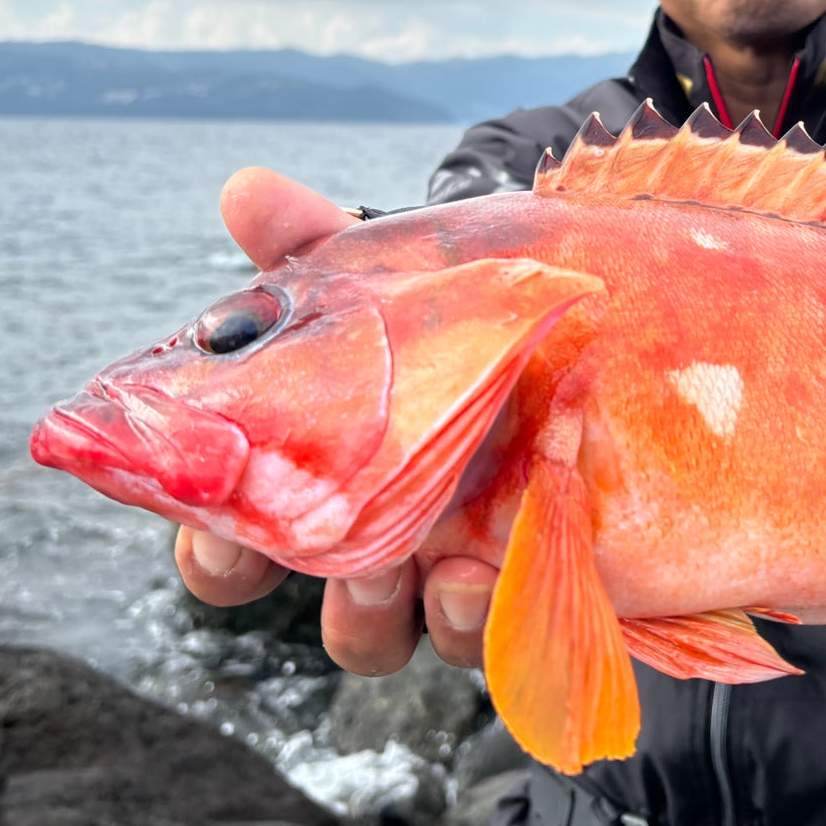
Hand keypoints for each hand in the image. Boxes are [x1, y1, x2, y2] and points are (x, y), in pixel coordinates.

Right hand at [171, 167, 496, 673]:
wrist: (614, 343)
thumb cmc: (475, 319)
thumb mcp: (398, 275)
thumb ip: (319, 244)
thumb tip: (246, 189)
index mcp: (325, 475)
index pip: (232, 544)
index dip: (211, 556)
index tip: (220, 538)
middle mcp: (381, 538)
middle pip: (316, 607)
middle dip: (309, 593)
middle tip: (330, 558)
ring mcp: (451, 571)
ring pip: (388, 636)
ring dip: (381, 612)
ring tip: (414, 561)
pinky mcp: (527, 585)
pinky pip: (487, 635)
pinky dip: (472, 610)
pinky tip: (477, 567)